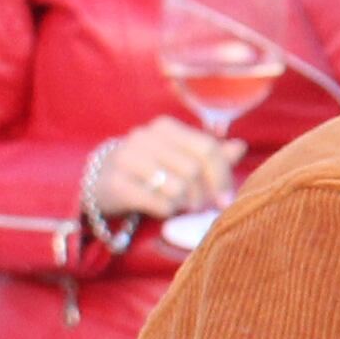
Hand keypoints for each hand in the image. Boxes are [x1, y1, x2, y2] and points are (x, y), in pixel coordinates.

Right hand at [83, 118, 243, 224]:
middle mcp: (144, 137)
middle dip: (204, 195)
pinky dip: (167, 211)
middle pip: (193, 170)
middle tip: (202, 209)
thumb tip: (240, 147)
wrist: (100, 182)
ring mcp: (126, 158)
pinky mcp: (115, 183)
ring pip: (176, 187)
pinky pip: (157, 202)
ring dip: (185, 204)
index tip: (226, 201)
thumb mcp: (180, 158)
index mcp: (166, 127)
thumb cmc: (150, 170)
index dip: (222, 177)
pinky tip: (163, 210)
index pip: (207, 149)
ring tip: (180, 207)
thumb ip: (211, 155)